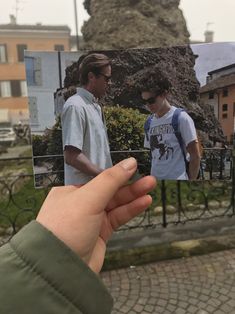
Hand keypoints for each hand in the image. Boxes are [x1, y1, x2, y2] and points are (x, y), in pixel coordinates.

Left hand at [36, 158, 155, 272]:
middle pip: (108, 188)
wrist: (61, 270)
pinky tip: (144, 202)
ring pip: (115, 202)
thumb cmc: (65, 228)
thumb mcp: (88, 198)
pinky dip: (131, 209)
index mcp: (70, 189)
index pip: (95, 175)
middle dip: (128, 182)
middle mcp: (80, 202)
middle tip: (147, 175)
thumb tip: (130, 162)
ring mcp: (91, 217)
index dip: (114, 169)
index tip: (131, 163)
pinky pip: (118, 216)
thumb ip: (111, 180)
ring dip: (133, 194)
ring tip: (151, 185)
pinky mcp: (100, 232)